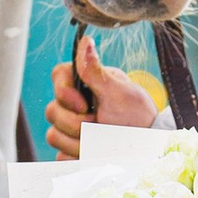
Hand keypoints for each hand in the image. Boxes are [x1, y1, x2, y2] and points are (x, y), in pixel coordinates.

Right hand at [44, 30, 161, 157]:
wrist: (146, 147)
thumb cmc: (137, 115)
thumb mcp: (119, 92)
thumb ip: (96, 71)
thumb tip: (86, 41)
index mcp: (84, 83)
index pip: (57, 76)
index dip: (64, 92)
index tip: (84, 104)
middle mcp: (74, 104)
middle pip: (51, 111)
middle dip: (75, 123)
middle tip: (98, 124)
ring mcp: (70, 128)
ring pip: (53, 135)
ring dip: (78, 142)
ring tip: (100, 140)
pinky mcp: (71, 150)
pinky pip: (60, 155)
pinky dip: (77, 156)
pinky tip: (94, 152)